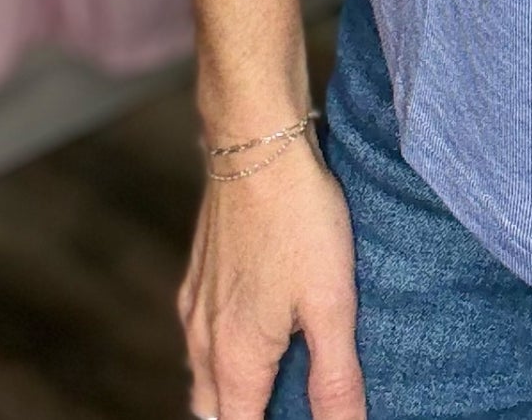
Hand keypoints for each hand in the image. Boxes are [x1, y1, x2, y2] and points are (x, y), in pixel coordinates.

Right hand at [179, 133, 367, 419]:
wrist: (256, 140)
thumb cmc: (299, 217)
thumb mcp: (332, 303)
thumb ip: (336, 379)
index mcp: (236, 359)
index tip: (295, 419)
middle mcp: (204, 339)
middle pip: (213, 411)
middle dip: (244, 419)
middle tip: (286, 406)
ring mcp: (196, 303)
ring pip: (203, 373)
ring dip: (231, 390)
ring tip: (276, 382)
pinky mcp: (200, 273)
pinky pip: (202, 334)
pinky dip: (223, 351)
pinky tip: (257, 327)